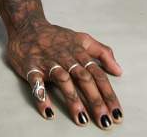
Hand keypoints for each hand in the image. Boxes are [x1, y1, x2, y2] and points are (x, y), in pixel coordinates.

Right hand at [6, 21, 123, 129]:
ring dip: (73, 100)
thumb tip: (119, 70)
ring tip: (82, 120)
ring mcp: (48, 61)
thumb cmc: (56, 37)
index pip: (97, 74)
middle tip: (105, 121)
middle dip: (95, 101)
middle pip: (83, 79)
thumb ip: (102, 52)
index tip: (117, 113)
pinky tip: (48, 111)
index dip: (108, 94)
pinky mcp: (31, 66)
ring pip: (63, 80)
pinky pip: (36, 82)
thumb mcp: (82, 39)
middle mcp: (65, 57)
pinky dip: (42, 96)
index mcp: (79, 52)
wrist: (27, 25)